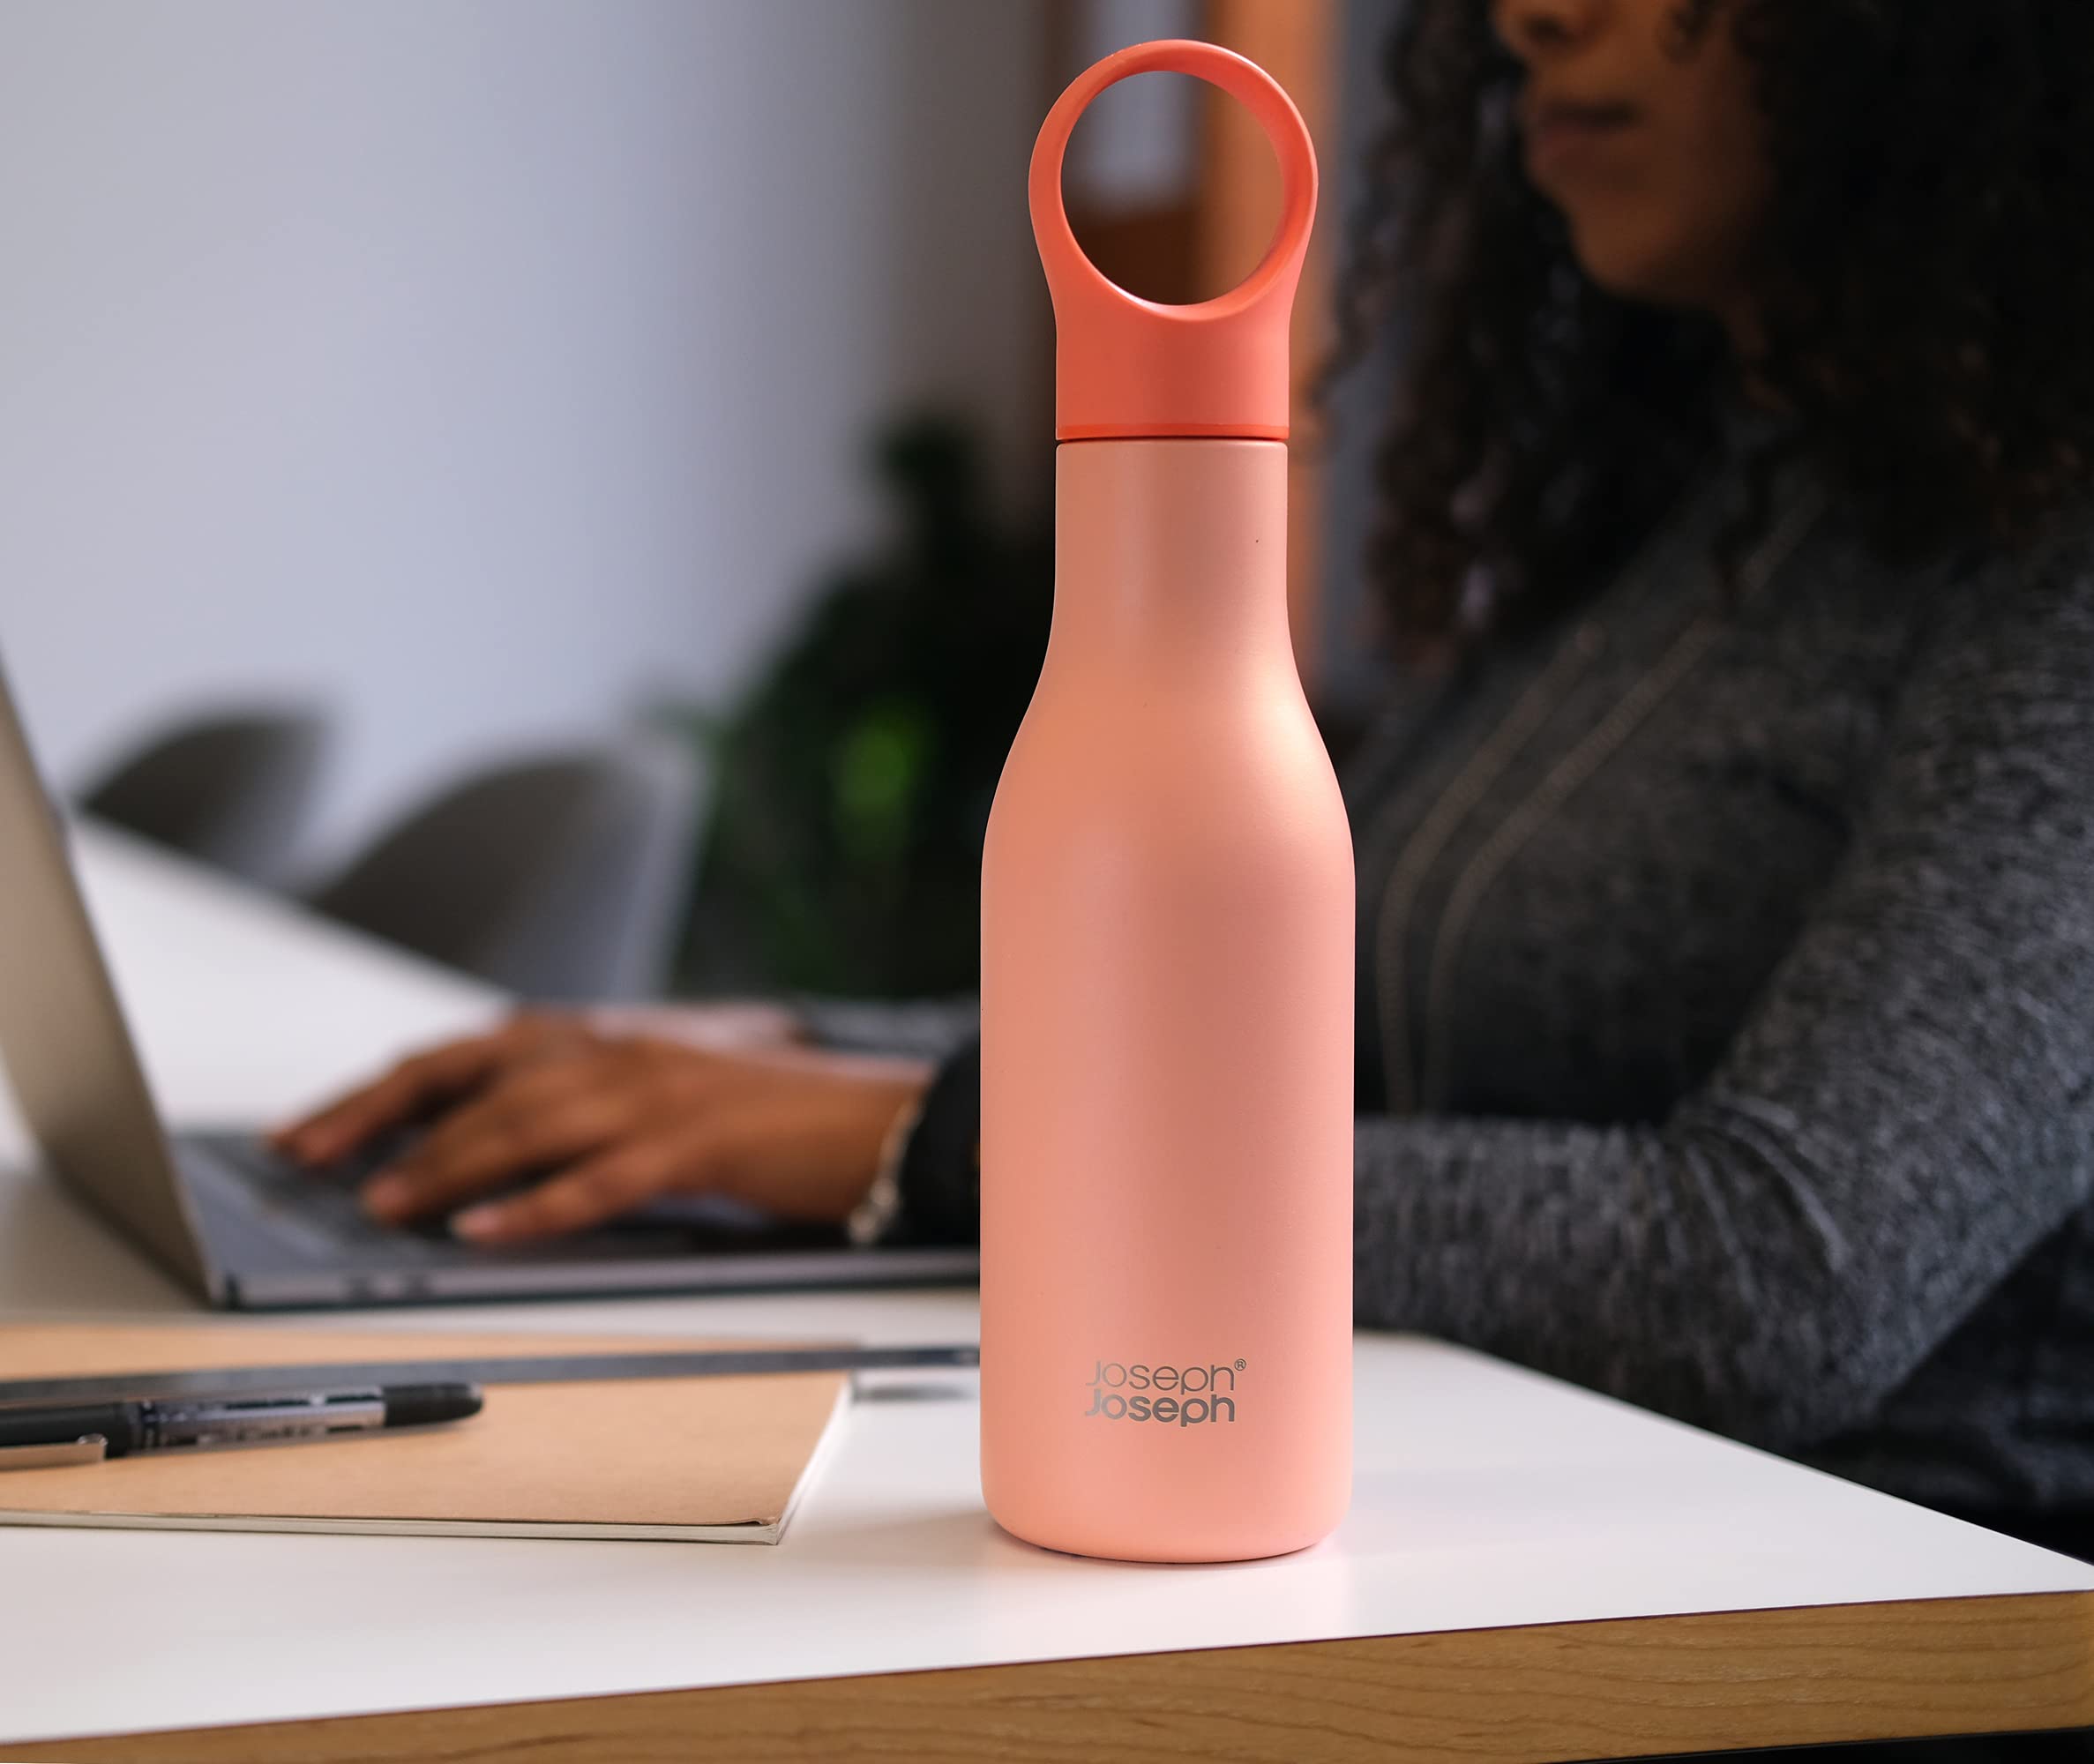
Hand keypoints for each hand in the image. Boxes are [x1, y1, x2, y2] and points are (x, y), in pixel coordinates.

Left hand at [273, 1012, 928, 1241]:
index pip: (470, 1051)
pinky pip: (600, 1179)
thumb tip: (496, 1147)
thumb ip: (592, 1095)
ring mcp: (660, 1093)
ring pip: (527, 1124)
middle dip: (381, 1117)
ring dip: (445, 1165)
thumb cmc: (775, 1111)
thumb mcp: (669, 1083)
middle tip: (309, 1158)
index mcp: (609, 1035)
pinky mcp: (700, 1144)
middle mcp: (622, 1050)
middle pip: (476, 1078)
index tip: (316, 1126)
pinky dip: (535, 1207)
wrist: (882, 1114)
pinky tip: (484, 1232)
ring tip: (382, 1203)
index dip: (385, 1087)